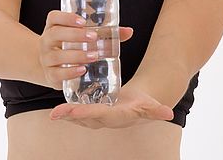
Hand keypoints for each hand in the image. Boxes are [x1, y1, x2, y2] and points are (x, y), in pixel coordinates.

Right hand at [39, 10, 132, 89]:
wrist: (50, 66)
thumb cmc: (71, 45)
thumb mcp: (82, 35)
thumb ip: (105, 33)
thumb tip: (129, 31)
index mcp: (54, 26)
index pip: (54, 17)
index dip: (66, 17)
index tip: (82, 20)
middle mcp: (46, 40)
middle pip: (55, 34)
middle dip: (75, 35)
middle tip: (93, 37)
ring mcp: (46, 58)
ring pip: (56, 55)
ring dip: (76, 55)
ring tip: (93, 56)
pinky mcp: (49, 75)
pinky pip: (56, 74)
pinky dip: (69, 72)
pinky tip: (82, 70)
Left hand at [49, 84, 173, 128]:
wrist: (136, 105)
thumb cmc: (142, 102)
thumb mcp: (150, 105)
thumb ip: (157, 110)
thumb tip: (169, 113)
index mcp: (116, 117)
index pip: (101, 114)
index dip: (88, 112)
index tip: (76, 110)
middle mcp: (105, 120)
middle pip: (86, 118)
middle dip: (72, 115)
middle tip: (57, 113)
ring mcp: (98, 119)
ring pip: (80, 117)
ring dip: (66, 115)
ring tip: (54, 113)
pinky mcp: (93, 113)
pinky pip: (79, 113)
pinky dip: (68, 112)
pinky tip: (57, 110)